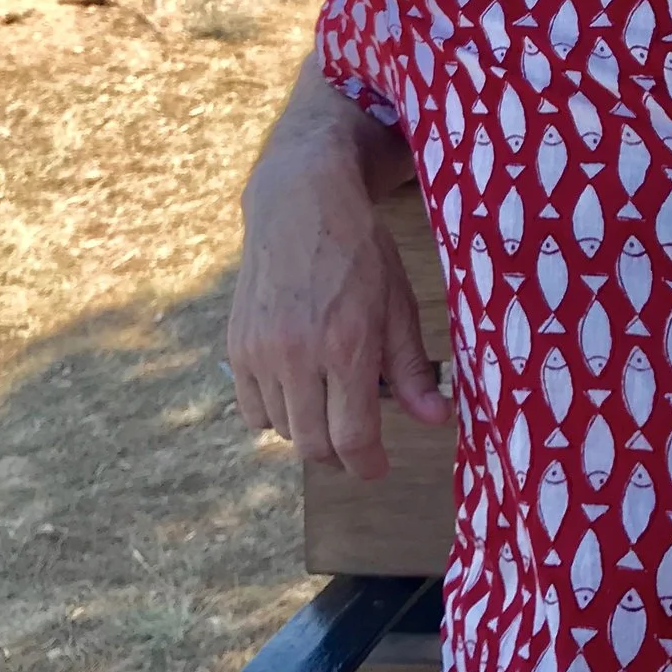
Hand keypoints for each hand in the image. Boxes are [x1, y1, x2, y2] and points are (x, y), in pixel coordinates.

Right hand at [228, 69, 445, 478]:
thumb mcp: (399, 304)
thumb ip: (412, 368)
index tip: (378, 467)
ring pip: (284, 430)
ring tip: (332, 400)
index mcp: (346, 345)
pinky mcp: (236, 348)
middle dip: (341, 454)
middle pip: (314, 445)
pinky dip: (277, 413)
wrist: (299, 204)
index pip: (352, 437)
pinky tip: (299, 388)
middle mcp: (297, 355)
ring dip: (310, 430)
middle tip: (360, 441)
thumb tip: (436, 419)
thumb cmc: (360, 253)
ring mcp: (260, 353)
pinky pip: (253, 410)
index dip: (368, 464)